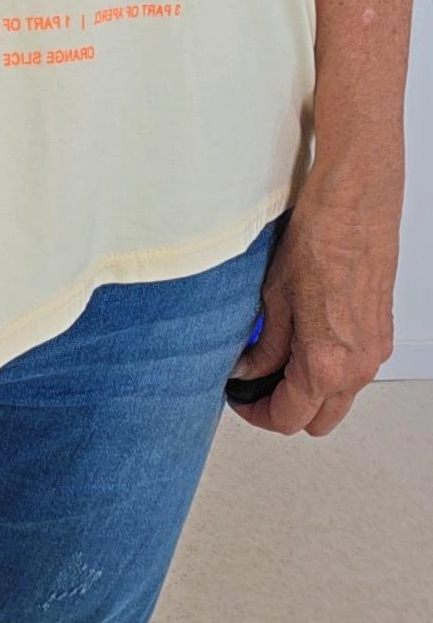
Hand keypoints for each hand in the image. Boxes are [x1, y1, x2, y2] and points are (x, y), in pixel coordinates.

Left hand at [226, 174, 398, 435]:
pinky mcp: (381, 333)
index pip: (289, 417)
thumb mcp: (274, 296)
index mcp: (326, 362)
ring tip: (277, 358)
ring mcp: (374, 350)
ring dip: (309, 389)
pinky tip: (305, 338)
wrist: (355, 202)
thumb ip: (264, 345)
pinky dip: (329, 368)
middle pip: (318, 420)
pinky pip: (354, 371)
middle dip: (285, 410)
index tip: (240, 399)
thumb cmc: (319, 237)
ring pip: (339, 397)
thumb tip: (249, 370)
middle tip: (255, 386)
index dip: (256, 414)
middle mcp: (358, 365)